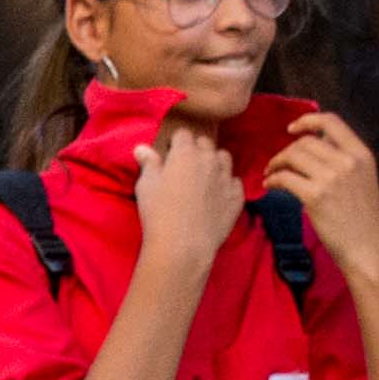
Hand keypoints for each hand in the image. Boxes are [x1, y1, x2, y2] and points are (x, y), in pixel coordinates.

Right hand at [128, 123, 242, 283]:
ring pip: (224, 158)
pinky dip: (227, 185)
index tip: (169, 155)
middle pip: (205, 143)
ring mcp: (226, 177)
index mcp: (185, 152)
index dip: (175, 143)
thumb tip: (142, 147)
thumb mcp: (146, 185)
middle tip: (185, 167)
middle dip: (196, 149)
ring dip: (214, 162)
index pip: (182, 134)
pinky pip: (235, 182)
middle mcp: (209, 159)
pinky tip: (217, 196)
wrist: (183, 245)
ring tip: (204, 176)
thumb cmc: (159, 213)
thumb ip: (148, 163)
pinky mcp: (236, 196)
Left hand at [260, 111, 378, 278]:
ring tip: (271, 174)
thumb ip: (342, 161)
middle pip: (306, 141)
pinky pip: (285, 178)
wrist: (370, 250)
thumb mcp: (362, 180)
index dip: (308, 120)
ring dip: (276, 163)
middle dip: (286, 150)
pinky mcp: (315, 197)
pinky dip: (273, 179)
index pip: (332, 121)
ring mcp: (332, 178)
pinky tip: (270, 186)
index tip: (292, 128)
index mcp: (361, 154)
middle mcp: (347, 161)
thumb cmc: (364, 220)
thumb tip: (313, 148)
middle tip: (277, 164)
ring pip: (293, 156)